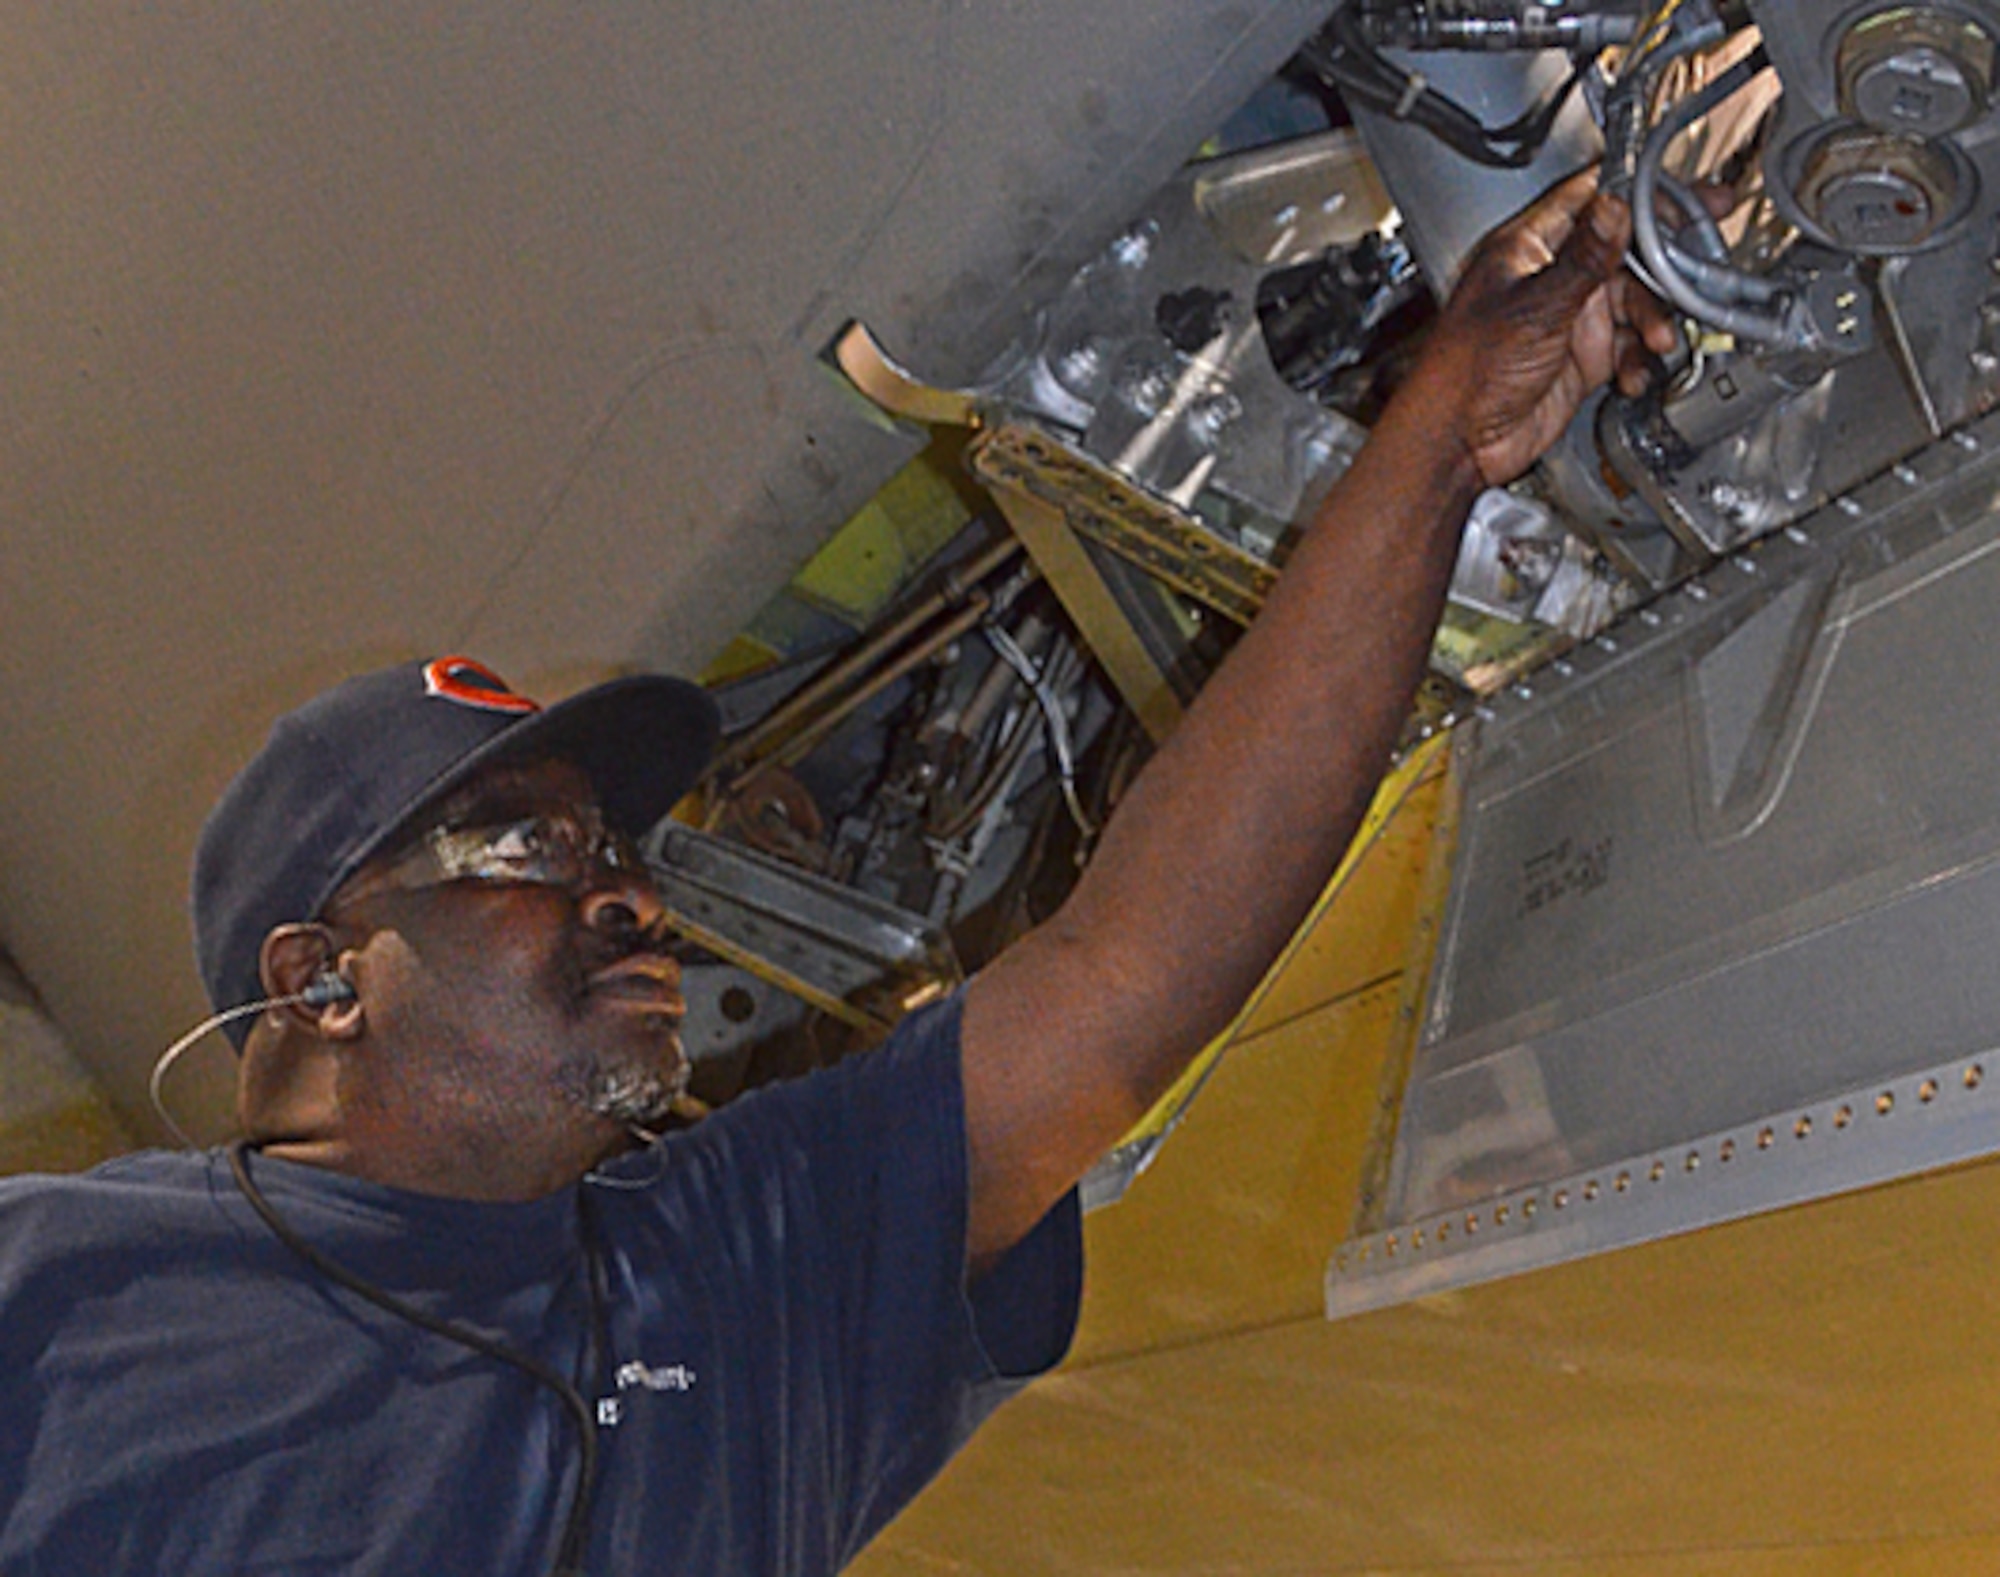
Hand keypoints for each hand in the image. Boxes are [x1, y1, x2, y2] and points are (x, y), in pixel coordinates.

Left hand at [1401, 169, 1679, 487]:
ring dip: (1654, 319)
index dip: (1641, 193)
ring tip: (1658, 339)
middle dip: (1666, 260)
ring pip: (1634, 301)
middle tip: (1706, 258)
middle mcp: (1551, 277)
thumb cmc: (1467, 372)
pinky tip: (1633, 374)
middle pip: (1625, 251)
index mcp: (1529, 249)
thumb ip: (1585, 258)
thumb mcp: (1536, 306)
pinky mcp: (1580, 358)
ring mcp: (1568, 317)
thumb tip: (1616, 207)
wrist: (1457, 442)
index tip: (1687, 192)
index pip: (1592, 199)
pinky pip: (1626, 347)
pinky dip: (1638, 359)